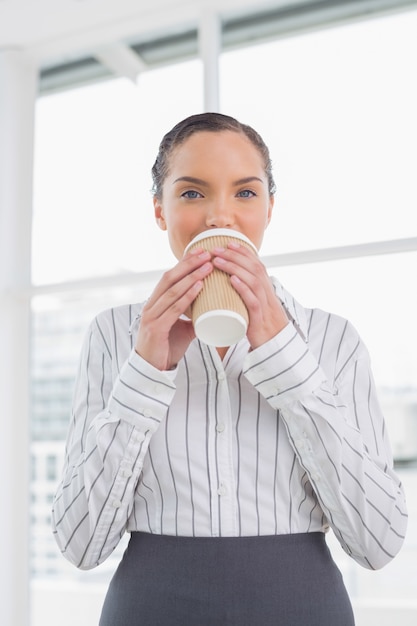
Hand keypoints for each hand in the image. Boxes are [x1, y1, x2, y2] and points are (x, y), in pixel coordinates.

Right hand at [135, 249, 212, 369]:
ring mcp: (151, 316)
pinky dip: (188, 296)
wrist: (152, 370)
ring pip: (172, 290)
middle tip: (206, 253)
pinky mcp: (155, 328)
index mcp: (155, 302)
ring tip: (208, 266)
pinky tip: (199, 287)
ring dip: (192, 276)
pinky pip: (173, 308)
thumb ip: (194, 317)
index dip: (184, 263)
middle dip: (188, 264)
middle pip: (169, 278)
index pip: (169, 277)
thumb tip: (214, 309)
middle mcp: (151, 305)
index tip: (200, 252)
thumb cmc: (166, 347)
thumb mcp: (182, 328)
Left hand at [212, 242, 288, 348]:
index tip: (229, 243)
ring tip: (218, 260)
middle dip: (235, 256)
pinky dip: (243, 289)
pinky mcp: (259, 320)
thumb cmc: (263, 327)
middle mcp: (267, 294)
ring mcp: (265, 306)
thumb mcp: (256, 306)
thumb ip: (248, 294)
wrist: (276, 348)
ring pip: (252, 280)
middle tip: (217, 249)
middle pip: (253, 268)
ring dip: (234, 267)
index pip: (257, 264)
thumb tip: (232, 283)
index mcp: (266, 290)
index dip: (244, 252)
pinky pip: (253, 301)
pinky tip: (232, 280)